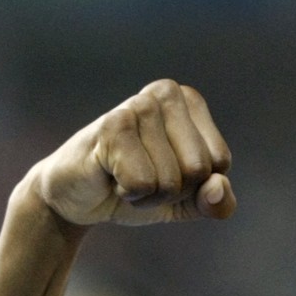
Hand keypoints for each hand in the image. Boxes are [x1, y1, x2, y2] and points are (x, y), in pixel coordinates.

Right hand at [30, 80, 235, 227]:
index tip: (164, 171)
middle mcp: (166, 93)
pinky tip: (110, 176)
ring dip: (148, 195)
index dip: (194, 184)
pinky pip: (143, 184)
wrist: (75, 196)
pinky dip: (129, 193)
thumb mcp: (187, 202)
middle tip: (142, 176)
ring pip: (171, 181)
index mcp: (190, 101)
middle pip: (199, 170)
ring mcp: (138, 106)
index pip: (220, 162)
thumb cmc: (136, 187)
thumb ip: (217, 202)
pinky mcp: (112, 127)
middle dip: (173, 190)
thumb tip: (218, 187)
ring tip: (124, 175)